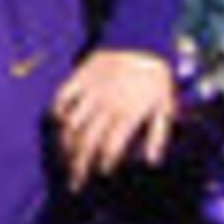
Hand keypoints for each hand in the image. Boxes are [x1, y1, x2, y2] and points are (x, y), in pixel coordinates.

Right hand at [53, 49, 179, 188]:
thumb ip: (158, 134)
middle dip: (78, 166)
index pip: (110, 147)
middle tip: (74, 183)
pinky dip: (57, 113)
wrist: (142, 40)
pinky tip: (58, 125)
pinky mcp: (78, 79)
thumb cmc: (156, 76)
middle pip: (86, 142)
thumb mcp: (165, 105)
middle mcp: (106, 105)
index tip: (100, 174)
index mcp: (128, 113)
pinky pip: (61, 99)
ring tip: (65, 160)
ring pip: (71, 125)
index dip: (103, 163)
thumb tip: (152, 161)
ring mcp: (90, 92)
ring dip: (66, 145)